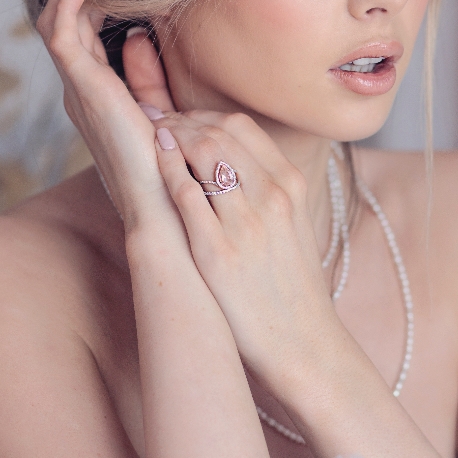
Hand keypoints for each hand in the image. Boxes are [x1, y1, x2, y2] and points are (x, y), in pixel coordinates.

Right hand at [36, 0, 172, 230]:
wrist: (165, 206)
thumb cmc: (169, 166)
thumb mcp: (160, 111)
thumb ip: (149, 78)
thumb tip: (138, 39)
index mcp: (97, 92)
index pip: (84, 32)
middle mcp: (81, 88)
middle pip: (66, 20)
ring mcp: (78, 89)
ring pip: (58, 20)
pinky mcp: (83, 90)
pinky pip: (61, 34)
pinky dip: (69, 1)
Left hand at [146, 110, 341, 396]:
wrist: (304, 341)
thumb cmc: (293, 281)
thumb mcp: (295, 220)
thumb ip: (268, 184)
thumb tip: (229, 155)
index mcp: (291, 185)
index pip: (241, 126)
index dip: (204, 116)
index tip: (183, 120)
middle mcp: (273, 196)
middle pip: (218, 133)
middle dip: (181, 121)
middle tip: (158, 123)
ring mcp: (246, 224)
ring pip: (202, 155)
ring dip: (171, 138)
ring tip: (153, 139)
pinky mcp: (218, 254)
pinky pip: (187, 196)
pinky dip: (168, 171)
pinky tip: (155, 164)